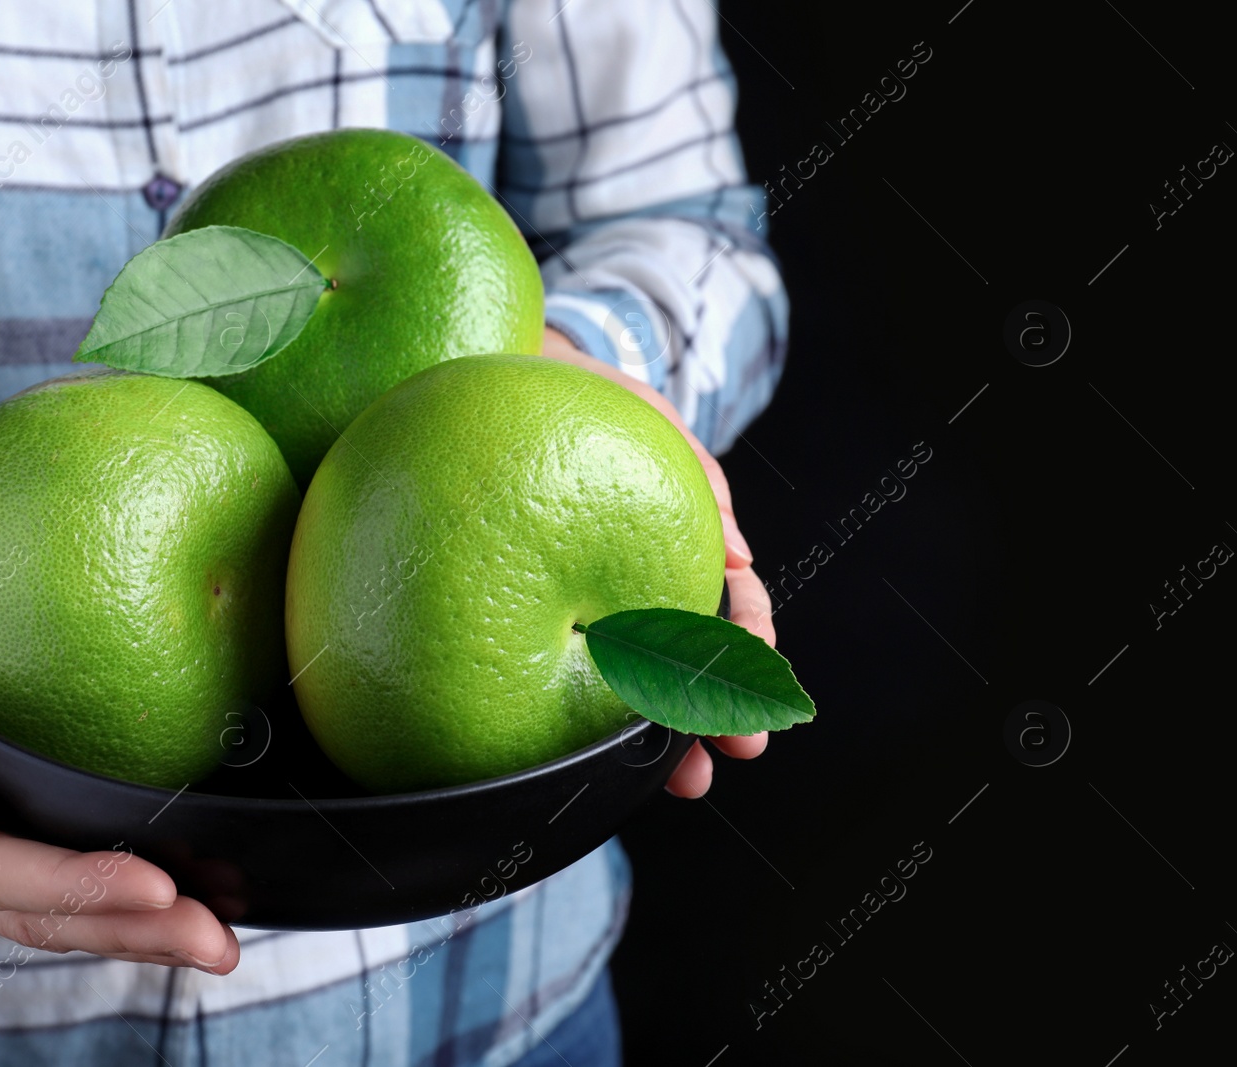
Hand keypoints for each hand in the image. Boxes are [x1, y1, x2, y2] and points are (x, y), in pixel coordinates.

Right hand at [0, 540, 237, 971]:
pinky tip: (175, 893)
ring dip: (136, 931)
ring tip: (216, 939)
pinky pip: (50, 878)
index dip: (79, 887)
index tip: (160, 887)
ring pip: (51, 912)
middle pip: (37, 916)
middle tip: (219, 943)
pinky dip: (113, 895)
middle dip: (133, 933)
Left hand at [540, 328, 773, 797]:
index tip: (762, 678)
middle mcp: (638, 574)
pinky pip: (570, 666)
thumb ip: (683, 459)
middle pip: (691, 650)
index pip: (730, 596)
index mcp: (672, 536)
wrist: (491, 381)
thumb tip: (736, 552)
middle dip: (720, 706)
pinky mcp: (538, 603)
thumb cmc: (572, 396)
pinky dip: (595, 707)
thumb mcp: (634, 410)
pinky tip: (601, 749)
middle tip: (733, 749)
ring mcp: (592, 593)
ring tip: (683, 778)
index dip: (750, 640)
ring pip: (637, 671)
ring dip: (666, 728)